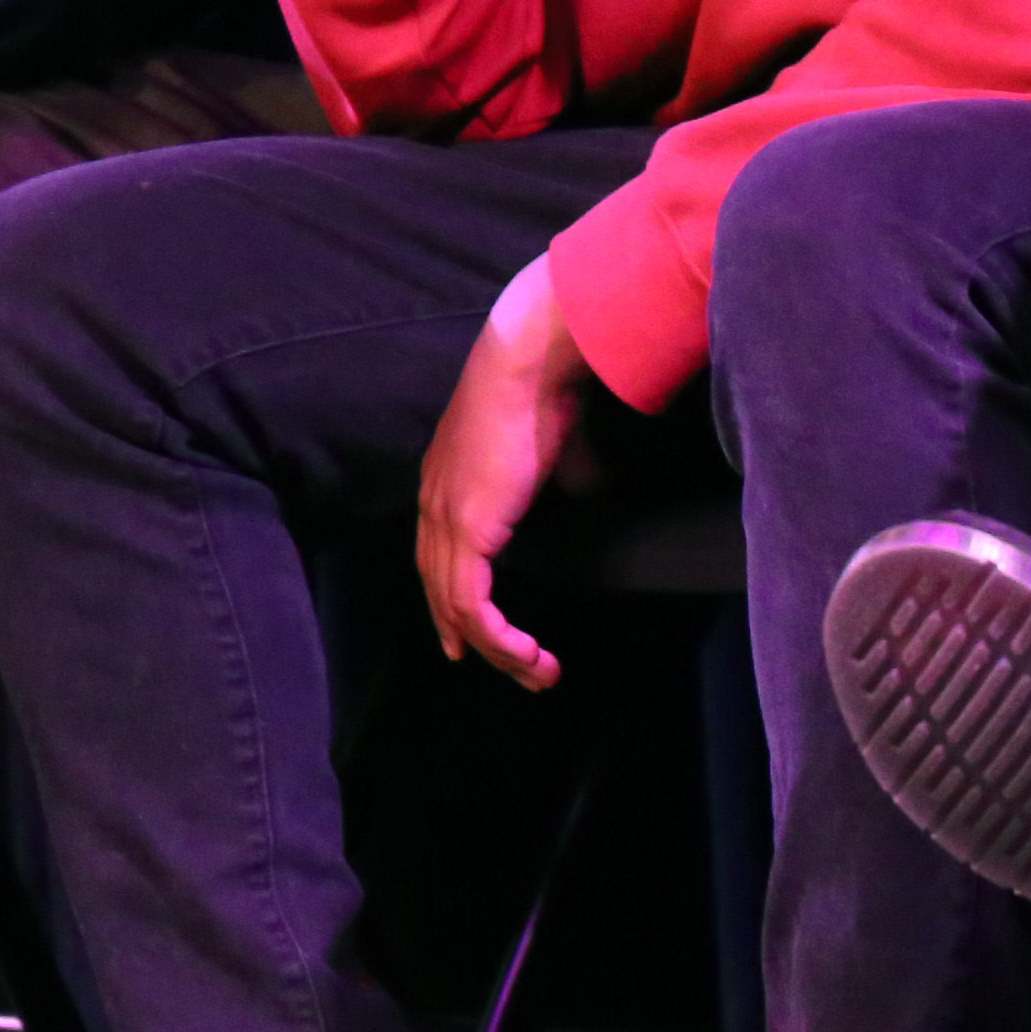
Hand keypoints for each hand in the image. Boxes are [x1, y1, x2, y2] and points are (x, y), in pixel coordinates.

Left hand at [412, 256, 597, 690]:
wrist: (530, 359)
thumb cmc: (547, 385)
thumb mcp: (560, 441)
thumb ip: (572, 473)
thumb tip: (596, 493)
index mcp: (447, 479)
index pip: (438, 555)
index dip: (453, 599)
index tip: (470, 637)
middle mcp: (434, 502)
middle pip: (439, 588)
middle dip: (472, 636)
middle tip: (510, 668)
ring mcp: (443, 518)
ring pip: (456, 607)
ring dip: (498, 649)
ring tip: (538, 672)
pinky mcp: (465, 532)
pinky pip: (473, 605)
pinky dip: (499, 637)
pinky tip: (527, 654)